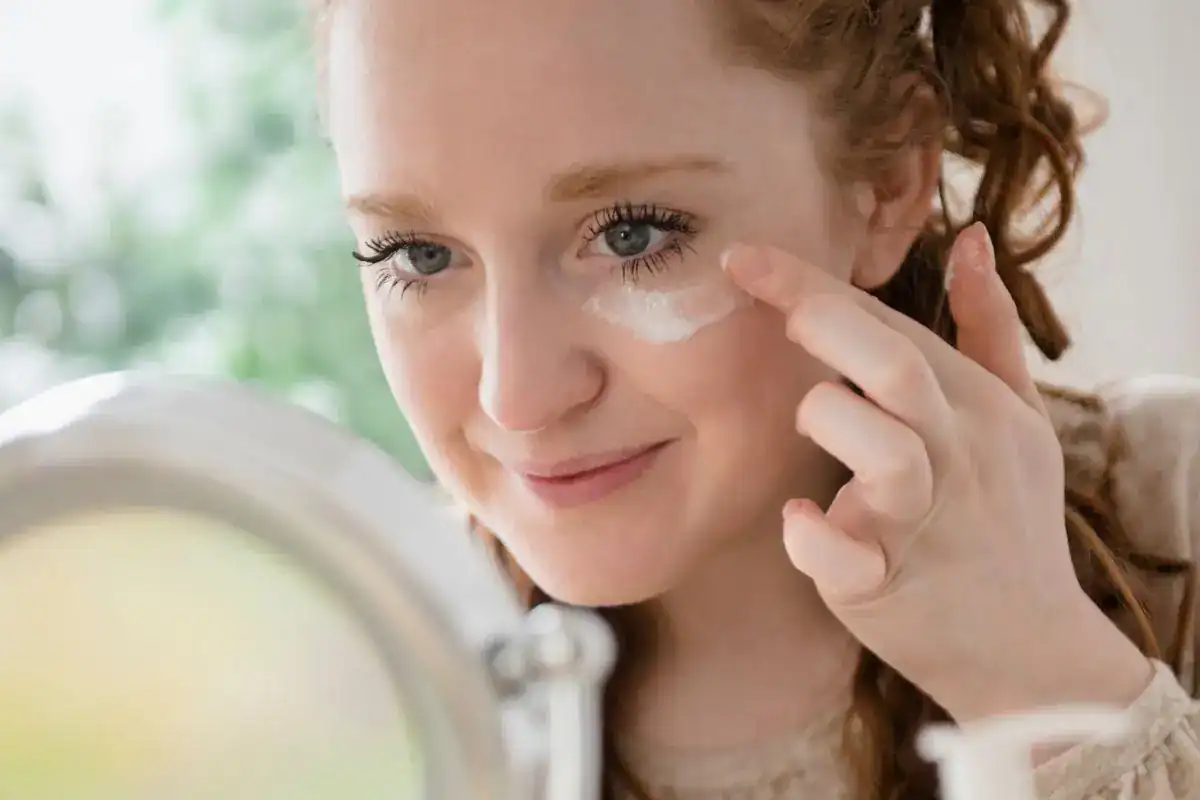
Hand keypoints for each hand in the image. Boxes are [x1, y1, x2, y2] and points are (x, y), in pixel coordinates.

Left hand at [722, 224, 1151, 721]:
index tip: (741, 255)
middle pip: (897, 369)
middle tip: (772, 306)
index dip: (812, 284)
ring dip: (830, 420)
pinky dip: (812, 537)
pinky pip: (843, 557)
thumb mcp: (1019, 417)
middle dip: (825, 323)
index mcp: (975, 406)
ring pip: (885, 455)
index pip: (891, 325)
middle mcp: (952, 456)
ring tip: (810, 416)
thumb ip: (989, 328)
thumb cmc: (1009, 516)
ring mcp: (918, 524)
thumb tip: (969, 239)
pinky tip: (797, 518)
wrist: (1030, 647)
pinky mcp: (884, 586)